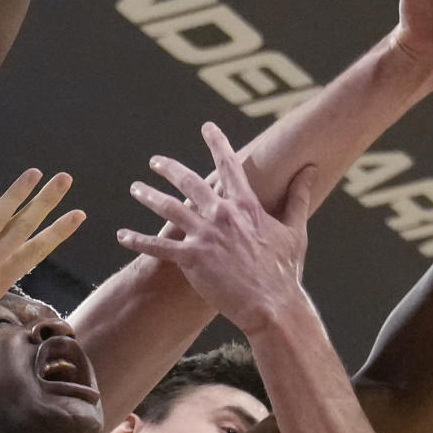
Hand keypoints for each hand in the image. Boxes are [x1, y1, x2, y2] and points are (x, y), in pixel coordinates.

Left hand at [116, 121, 314, 334]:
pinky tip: (122, 235)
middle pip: (189, 182)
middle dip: (169, 168)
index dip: (217, 143)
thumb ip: (299, 197)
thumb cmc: (285, 271)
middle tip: (156, 162)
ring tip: (135, 188)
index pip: (228, 165)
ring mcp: (204, 235)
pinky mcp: (191, 258)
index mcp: (245, 205)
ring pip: (168, 208)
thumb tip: (310, 170)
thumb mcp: (296, 230)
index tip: (206, 127)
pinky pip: (157, 246)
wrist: (272, 304)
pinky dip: (137, 240)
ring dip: (149, 196)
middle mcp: (221, 214)